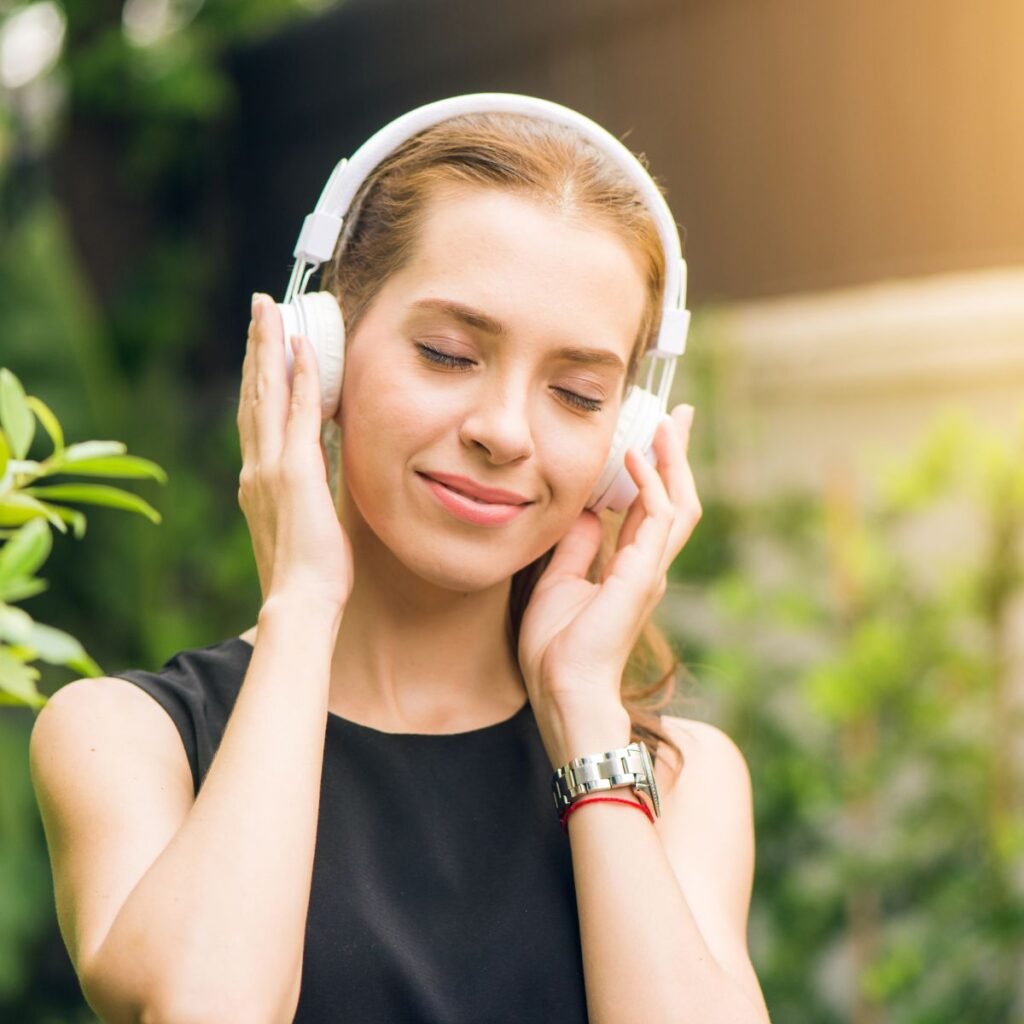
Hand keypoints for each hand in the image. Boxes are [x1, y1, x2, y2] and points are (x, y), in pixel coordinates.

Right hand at [236, 293, 353, 612]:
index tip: (264, 346)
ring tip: (273, 310)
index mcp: (258, 480)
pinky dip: (301, 378)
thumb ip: (307, 492)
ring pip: (268, 393)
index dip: (259, 377)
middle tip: (262, 308)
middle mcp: (257, 467)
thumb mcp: (305, 523)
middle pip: (255, 394)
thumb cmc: (308, 573)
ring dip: (271, 348)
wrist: (300, 602)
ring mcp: (271, 467)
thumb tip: (321, 473)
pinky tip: (305, 349)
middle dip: (258, 348)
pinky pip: (300, 413)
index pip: (257, 416)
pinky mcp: (295, 471)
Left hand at [518, 404, 700, 722]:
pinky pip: (657, 517)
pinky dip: (650, 484)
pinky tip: (635, 457)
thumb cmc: (558, 648)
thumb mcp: (559, 581)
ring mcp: (650, 569)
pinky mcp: (643, 573)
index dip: (652, 471)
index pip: (649, 508)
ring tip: (665, 422)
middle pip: (674, 498)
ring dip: (672, 460)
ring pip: (677, 503)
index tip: (648, 436)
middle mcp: (647, 565)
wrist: (564, 688)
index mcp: (629, 568)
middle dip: (675, 456)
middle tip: (676, 416)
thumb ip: (577, 547)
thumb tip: (586, 512)